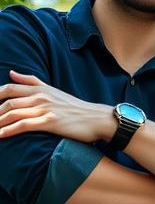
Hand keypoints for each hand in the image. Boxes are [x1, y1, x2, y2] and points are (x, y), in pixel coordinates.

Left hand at [0, 71, 114, 141]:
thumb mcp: (53, 90)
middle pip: (7, 101)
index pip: (9, 88)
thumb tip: (11, 73)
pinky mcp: (50, 121)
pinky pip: (23, 125)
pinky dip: (8, 131)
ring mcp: (45, 108)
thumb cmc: (75, 108)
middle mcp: (41, 96)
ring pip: (12, 112)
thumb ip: (31, 81)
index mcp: (40, 89)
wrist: (97, 118)